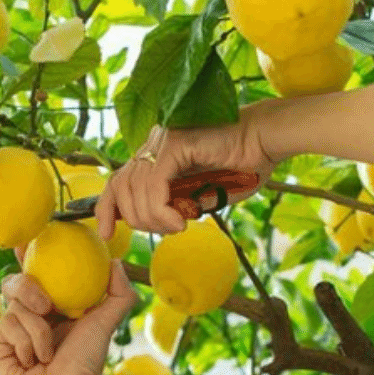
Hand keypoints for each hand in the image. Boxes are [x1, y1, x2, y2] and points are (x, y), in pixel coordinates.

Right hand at [0, 258, 137, 374]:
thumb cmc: (85, 364)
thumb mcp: (106, 323)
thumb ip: (119, 293)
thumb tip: (115, 261)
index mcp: (52, 306)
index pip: (37, 272)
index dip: (29, 253)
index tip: (29, 241)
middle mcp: (29, 315)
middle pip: (17, 281)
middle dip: (29, 286)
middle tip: (47, 306)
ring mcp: (11, 329)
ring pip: (14, 304)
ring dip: (38, 330)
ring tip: (47, 352)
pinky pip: (6, 324)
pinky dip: (25, 343)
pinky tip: (32, 362)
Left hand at [95, 107, 276, 236]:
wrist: (266, 141)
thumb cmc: (243, 167)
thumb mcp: (203, 196)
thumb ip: (180, 206)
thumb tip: (165, 222)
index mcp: (156, 155)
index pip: (117, 181)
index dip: (107, 208)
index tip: (107, 233)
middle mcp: (153, 145)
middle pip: (121, 187)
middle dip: (136, 219)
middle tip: (165, 231)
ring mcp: (161, 141)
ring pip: (136, 188)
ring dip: (152, 218)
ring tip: (176, 227)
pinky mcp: (174, 143)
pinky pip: (154, 183)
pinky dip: (160, 208)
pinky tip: (178, 221)